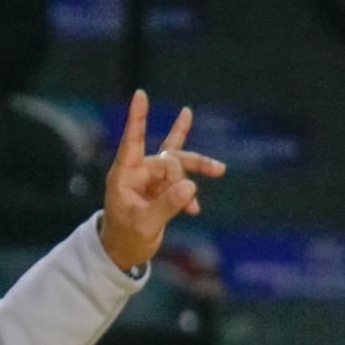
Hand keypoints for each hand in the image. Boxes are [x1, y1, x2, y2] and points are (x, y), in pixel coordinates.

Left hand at [99, 91, 224, 270]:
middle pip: (168, 158)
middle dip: (181, 178)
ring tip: (220, 170)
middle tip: (188, 204)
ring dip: (198, 168)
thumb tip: (191, 186)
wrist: (124, 251)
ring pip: (179, 162)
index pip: (132, 140)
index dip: (137, 117)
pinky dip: (190, 192)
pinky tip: (194, 210)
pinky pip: (182, 177)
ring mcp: (151, 177)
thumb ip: (167, 205)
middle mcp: (137, 171)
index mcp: (123, 175)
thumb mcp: (145, 224)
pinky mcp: (162, 186)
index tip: (140, 93)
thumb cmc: (125, 237)